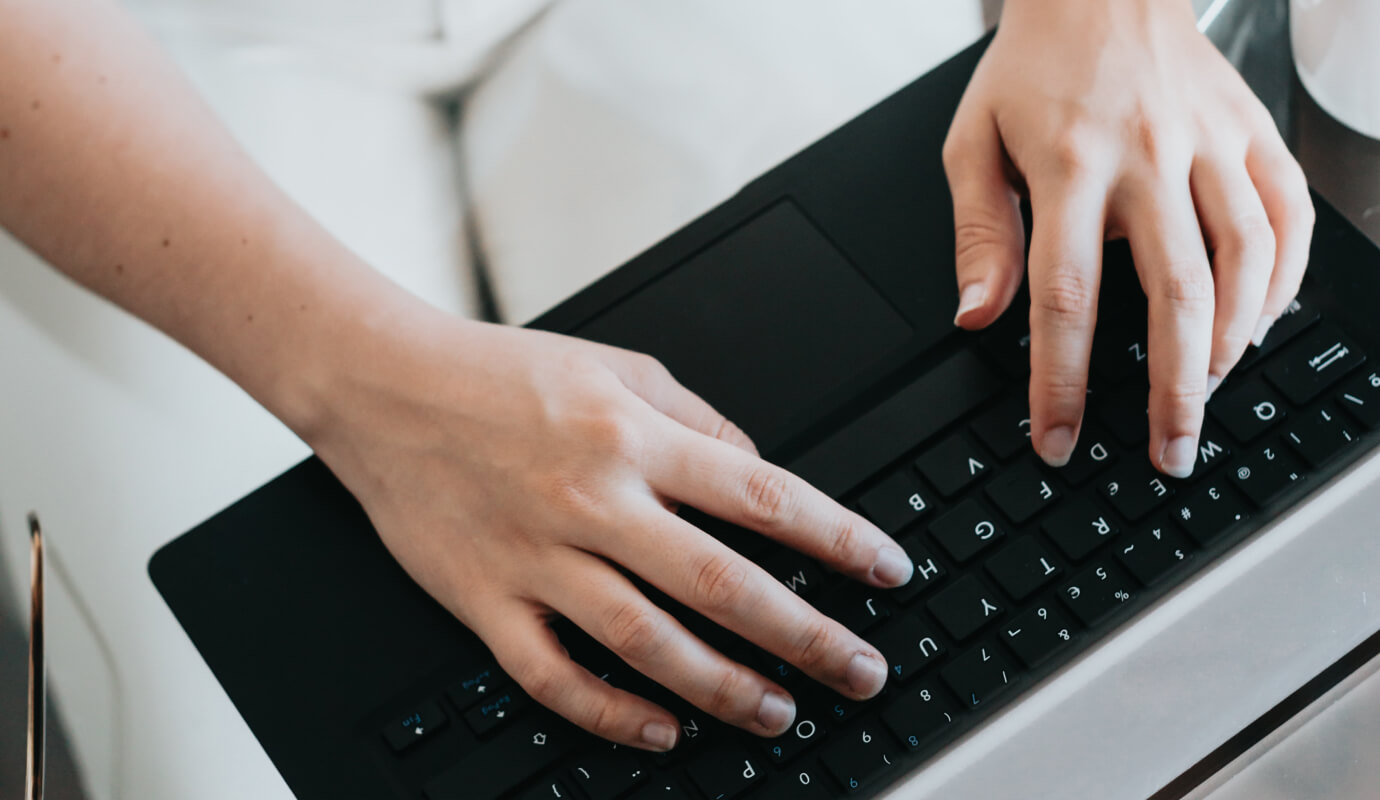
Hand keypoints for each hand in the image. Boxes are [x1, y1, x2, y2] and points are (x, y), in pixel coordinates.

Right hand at [302, 311, 911, 750]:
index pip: (760, 495)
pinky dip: (609, 711)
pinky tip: (660, 729)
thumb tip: (760, 467)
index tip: (886, 569)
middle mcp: (591, 499)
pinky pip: (551, 674)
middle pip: (718, 583)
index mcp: (632, 437)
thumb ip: (696, 417)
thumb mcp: (616, 366)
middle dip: (803, 634)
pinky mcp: (484, 599)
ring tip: (778, 711)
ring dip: (721, 686)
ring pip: (644, 641)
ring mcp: (535, 556)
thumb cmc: (501, 373)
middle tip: (859, 670)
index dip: (836, 538)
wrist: (384, 386)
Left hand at [945, 0, 1313, 476]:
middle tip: (1168, 454)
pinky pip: (1287, 218)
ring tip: (1208, 398)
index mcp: (1069, 166)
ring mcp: (1210, 144)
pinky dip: (1281, 282)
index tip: (1057, 439)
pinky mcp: (1251, 133)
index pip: (1066, 298)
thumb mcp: (973, 141)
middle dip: (1172, 393)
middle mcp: (1148, 158)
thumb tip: (977, 317)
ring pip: (1243, 262)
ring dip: (1230, 346)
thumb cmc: (1033, 68)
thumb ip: (979, 233)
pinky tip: (1258, 325)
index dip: (1062, 382)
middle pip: (1171, 297)